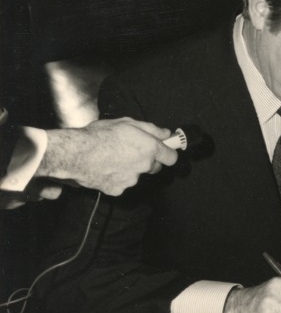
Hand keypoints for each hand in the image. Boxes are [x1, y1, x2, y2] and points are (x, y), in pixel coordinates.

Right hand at [38, 118, 178, 194]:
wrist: (77, 154)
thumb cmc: (101, 135)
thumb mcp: (128, 122)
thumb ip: (151, 129)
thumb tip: (165, 133)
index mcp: (150, 148)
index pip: (171, 157)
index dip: (168, 153)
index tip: (164, 150)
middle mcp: (144, 166)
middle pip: (154, 167)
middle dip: (148, 160)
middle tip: (132, 151)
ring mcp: (131, 180)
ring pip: (136, 175)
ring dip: (130, 168)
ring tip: (113, 157)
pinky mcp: (118, 190)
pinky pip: (121, 183)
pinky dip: (116, 178)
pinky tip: (106, 168)